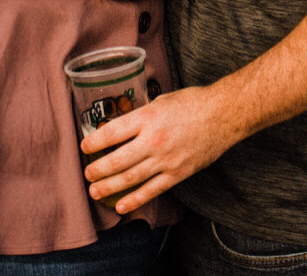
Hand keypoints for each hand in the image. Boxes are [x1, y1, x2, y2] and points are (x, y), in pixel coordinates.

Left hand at [81, 86, 236, 213]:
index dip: (94, 142)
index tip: (84, 147)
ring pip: (131, 178)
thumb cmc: (191, 103)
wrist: (222, 115)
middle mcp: (153, 140)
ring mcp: (165, 160)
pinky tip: (120, 205)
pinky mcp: (177, 174)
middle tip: (86, 174)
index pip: (113, 132)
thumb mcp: (161, 101)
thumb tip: (123, 126)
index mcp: (147, 118)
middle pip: (118, 160)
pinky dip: (134, 200)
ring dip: (109, 187)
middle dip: (98, 169)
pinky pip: (152, 190)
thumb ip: (141, 115)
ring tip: (94, 191)